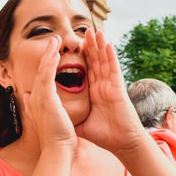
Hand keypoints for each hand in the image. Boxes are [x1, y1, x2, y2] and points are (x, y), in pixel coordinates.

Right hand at [19, 36, 77, 154]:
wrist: (57, 151)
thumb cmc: (58, 140)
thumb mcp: (52, 121)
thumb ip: (47, 111)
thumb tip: (40, 104)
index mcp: (38, 103)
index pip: (42, 78)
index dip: (47, 64)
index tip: (53, 53)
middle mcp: (35, 98)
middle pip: (40, 70)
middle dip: (46, 54)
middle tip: (52, 40)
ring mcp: (39, 98)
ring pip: (43, 70)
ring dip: (48, 53)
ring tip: (54, 39)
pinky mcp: (45, 100)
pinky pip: (47, 76)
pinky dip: (50, 63)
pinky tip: (55, 53)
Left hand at [76, 29, 144, 152]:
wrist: (121, 144)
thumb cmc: (104, 136)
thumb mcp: (81, 125)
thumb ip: (71, 118)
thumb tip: (55, 118)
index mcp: (94, 93)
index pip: (86, 71)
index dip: (81, 59)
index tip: (72, 47)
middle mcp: (103, 87)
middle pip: (95, 62)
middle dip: (90, 47)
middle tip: (83, 31)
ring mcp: (111, 86)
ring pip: (104, 61)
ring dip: (99, 46)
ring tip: (94, 31)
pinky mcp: (118, 88)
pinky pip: (114, 69)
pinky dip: (111, 56)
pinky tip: (107, 44)